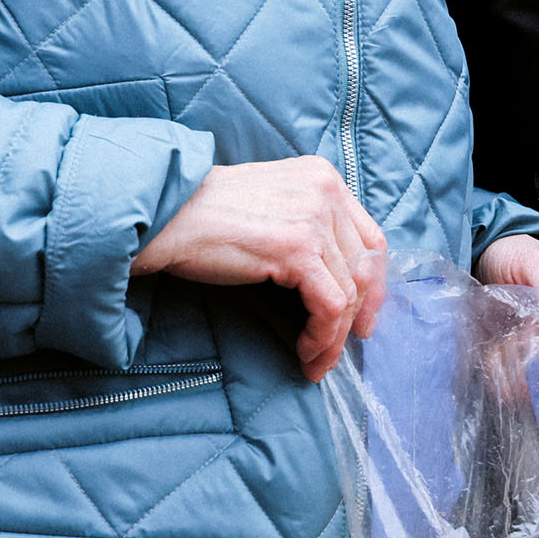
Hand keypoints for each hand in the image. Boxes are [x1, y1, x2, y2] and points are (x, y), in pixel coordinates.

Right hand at [133, 158, 386, 381]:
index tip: (363, 317)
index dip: (373, 284)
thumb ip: (307, 225)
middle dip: (358, 316)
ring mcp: (314, 219)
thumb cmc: (206, 217)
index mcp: (323, 177)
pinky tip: (304, 351)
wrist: (165, 215)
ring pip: (348, 292)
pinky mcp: (297, 249)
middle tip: (340, 349)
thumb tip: (335, 277)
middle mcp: (326, 191)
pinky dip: (322, 337)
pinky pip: (329, 306)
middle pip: (365, 267)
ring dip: (334, 337)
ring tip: (315, 361)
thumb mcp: (271, 206)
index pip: (371, 237)